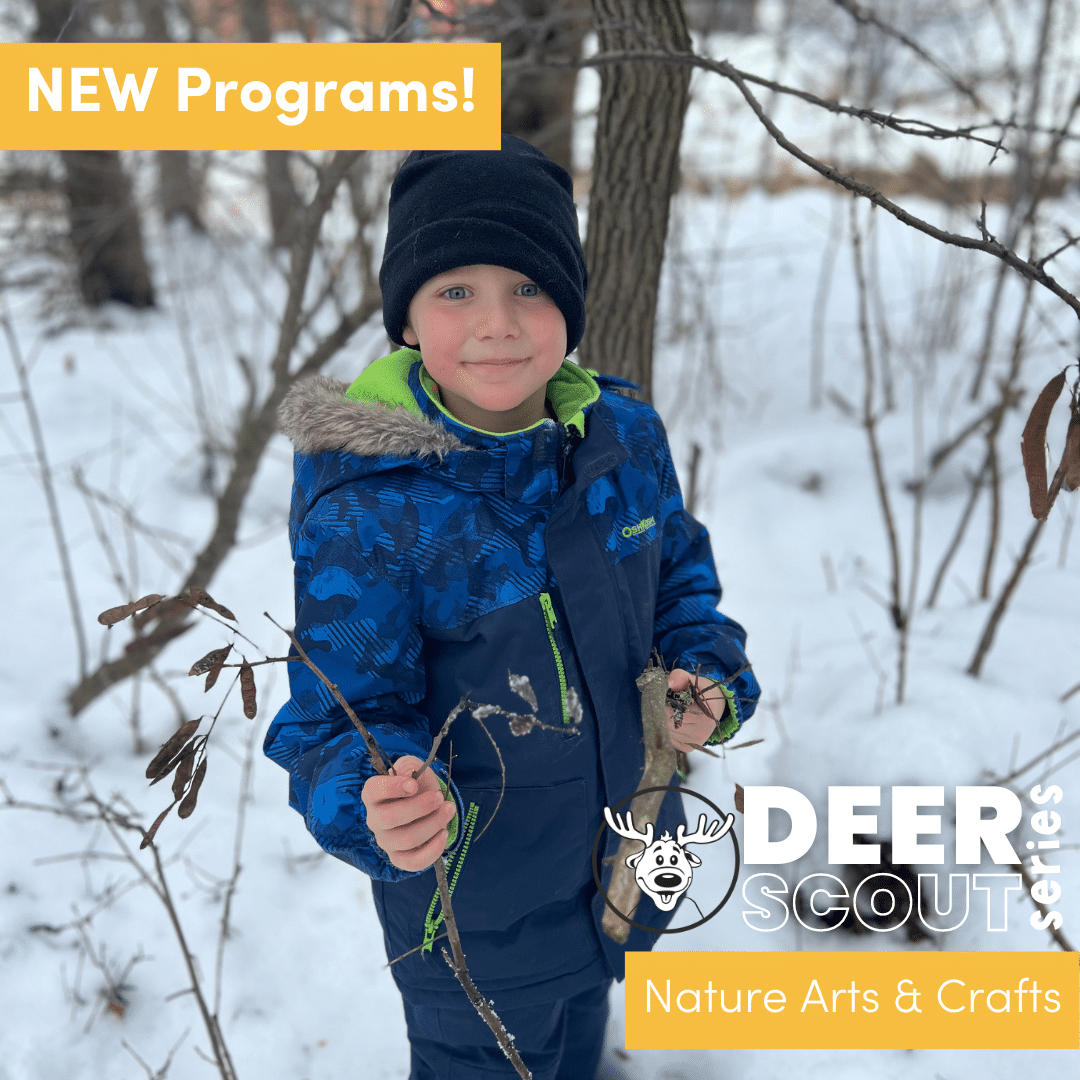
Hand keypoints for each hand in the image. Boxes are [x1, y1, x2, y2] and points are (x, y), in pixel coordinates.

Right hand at [361, 755, 457, 871]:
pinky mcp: (399, 858)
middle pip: (390, 818)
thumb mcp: (413, 767)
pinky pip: (412, 862)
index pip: (373, 791)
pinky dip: (431, 850)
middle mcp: (375, 820)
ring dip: (433, 824)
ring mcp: (386, 841)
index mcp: (373, 795)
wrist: (427, 801)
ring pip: (406, 839)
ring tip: (449, 810)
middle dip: (420, 807)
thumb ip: (409, 767)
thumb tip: (407, 775)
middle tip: (439, 797)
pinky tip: (444, 833)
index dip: (392, 787)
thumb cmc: (417, 784)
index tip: (414, 784)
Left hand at [666, 669, 725, 752]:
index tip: (664, 697)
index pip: (673, 712)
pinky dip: (669, 730)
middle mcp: (702, 731)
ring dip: (664, 722)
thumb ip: (681, 677)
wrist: (715, 706)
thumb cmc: (703, 692)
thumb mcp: (695, 680)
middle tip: (667, 704)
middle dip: (663, 713)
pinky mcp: (689, 747)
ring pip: (667, 732)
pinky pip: (670, 739)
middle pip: (667, 724)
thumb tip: (669, 683)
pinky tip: (675, 722)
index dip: (664, 704)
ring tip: (673, 712)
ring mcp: (695, 741)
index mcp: (705, 713)